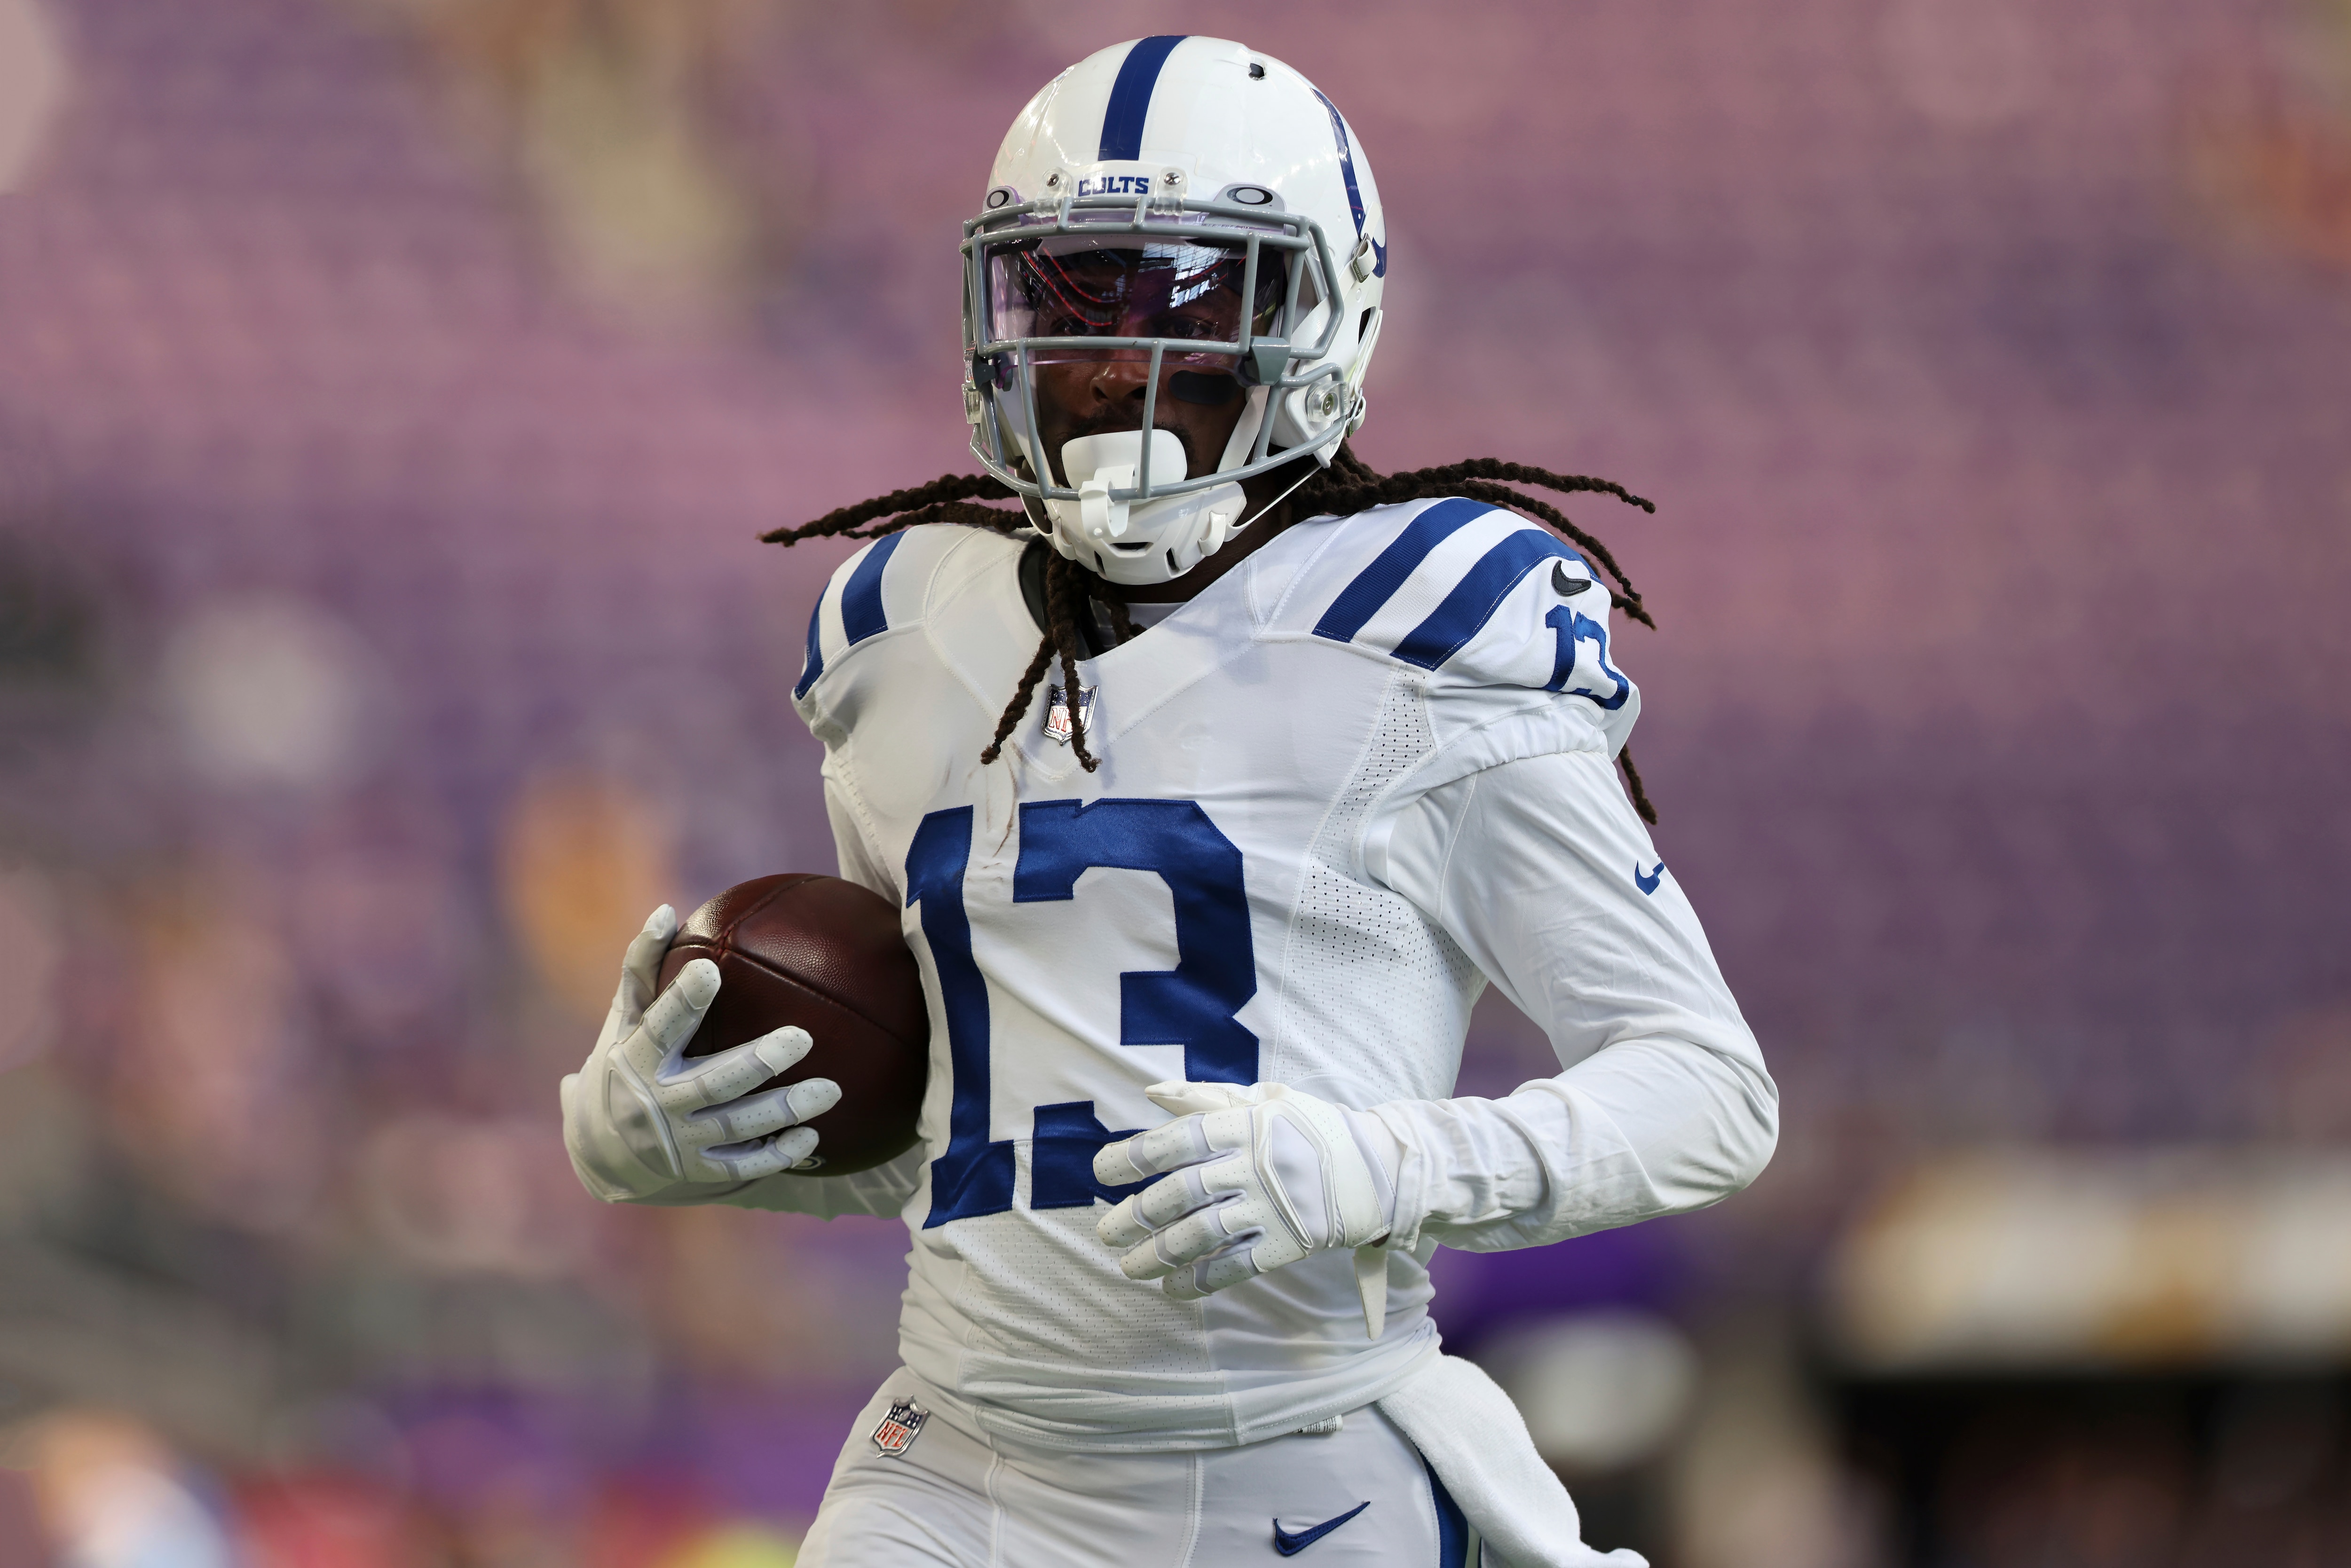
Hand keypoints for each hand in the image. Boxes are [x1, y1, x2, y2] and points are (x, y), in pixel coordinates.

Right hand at [560, 905, 841, 1201]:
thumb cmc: (620, 1067)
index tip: (712, 971)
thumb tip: (666, 910)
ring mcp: (678, 1144)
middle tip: (802, 1037)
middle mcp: (654, 1105)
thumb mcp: (622, 1020)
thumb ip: (642, 968)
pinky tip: (811, 1137)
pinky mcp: (698, 1172)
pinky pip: (742, 1167)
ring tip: (832, 1089)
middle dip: (757, 1062)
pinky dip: (776, 1154)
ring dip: (785, 1110)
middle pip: (712, 1084)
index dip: (683, 1002)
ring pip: (737, 1126)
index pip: (660, 1029)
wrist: (596, 1153)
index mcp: (633, 1060)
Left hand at [1093, 1082, 1400, 1331]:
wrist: (1381, 1168)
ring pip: (1200, 1235)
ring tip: (1128, 1269)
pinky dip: (1200, 1281)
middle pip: (1179, 1194)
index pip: (1176, 1140)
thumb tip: (1153, 1094)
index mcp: (1244, 1126)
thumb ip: (1207, 1098)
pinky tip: (1173, 1289)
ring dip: (1158, 1255)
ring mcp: (1270, 1208)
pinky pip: (1234, 1267)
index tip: (1101, 1172)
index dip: (1134, 1156)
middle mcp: (1252, 1166)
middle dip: (1135, 1216)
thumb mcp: (1266, 1101)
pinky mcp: (1288, 1243)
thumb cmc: (1314, 1129)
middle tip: (1106, 1232)